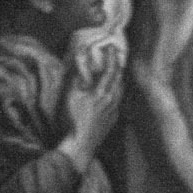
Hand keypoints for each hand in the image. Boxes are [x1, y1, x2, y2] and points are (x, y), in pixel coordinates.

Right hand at [61, 47, 122, 166]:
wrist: (81, 145)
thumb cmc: (74, 120)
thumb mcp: (72, 96)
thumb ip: (78, 78)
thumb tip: (82, 64)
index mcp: (103, 92)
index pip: (111, 70)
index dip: (111, 57)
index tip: (110, 47)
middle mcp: (112, 100)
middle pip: (119, 79)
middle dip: (117, 66)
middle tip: (113, 57)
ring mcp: (114, 111)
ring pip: (120, 90)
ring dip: (117, 79)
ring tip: (113, 72)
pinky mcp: (113, 120)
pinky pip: (118, 101)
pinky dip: (115, 91)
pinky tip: (110, 92)